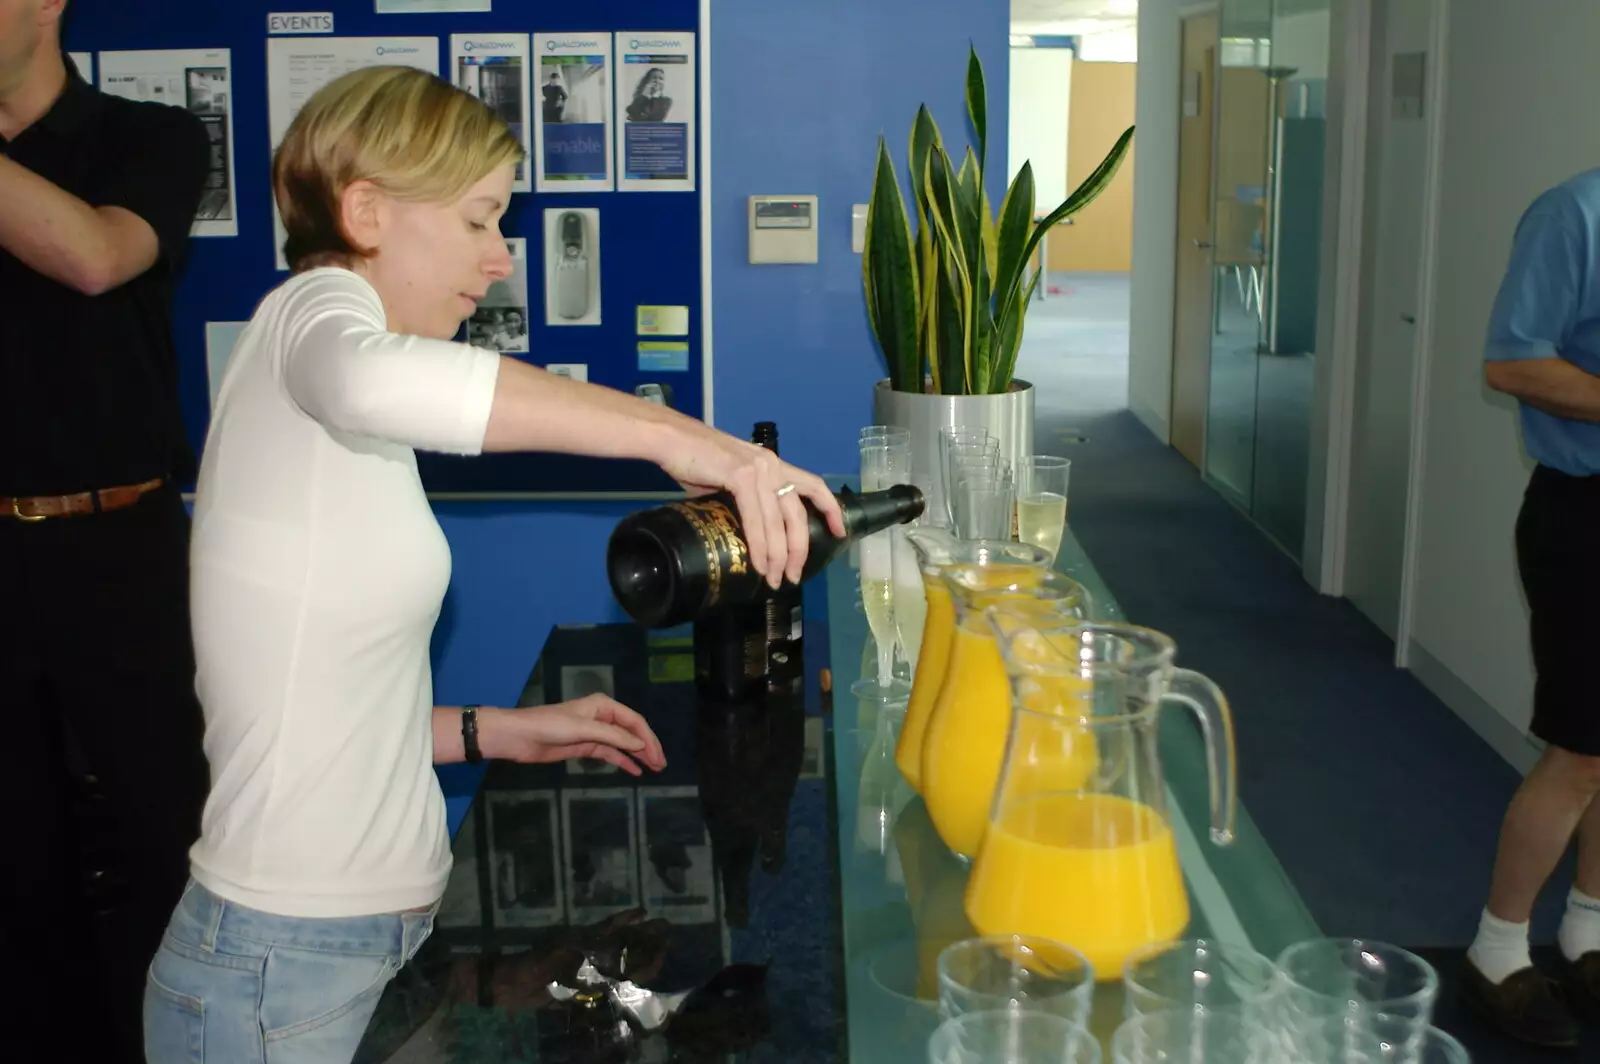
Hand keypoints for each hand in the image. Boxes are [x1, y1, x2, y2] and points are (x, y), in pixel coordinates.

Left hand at [479, 696, 667, 775]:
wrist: (519, 737)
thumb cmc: (550, 726)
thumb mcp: (583, 729)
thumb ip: (613, 737)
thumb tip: (640, 745)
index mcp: (603, 706)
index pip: (634, 722)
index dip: (648, 739)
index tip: (657, 757)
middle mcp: (602, 717)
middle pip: (631, 732)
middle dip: (647, 747)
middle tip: (661, 765)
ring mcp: (594, 733)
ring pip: (623, 744)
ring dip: (638, 755)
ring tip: (654, 769)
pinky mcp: (585, 747)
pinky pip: (610, 754)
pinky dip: (623, 761)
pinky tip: (634, 770)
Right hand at [658, 425, 846, 588]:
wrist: (670, 438)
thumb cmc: (693, 458)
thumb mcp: (729, 478)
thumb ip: (742, 499)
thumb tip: (742, 530)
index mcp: (773, 464)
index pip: (813, 485)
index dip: (831, 509)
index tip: (840, 532)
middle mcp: (772, 465)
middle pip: (797, 514)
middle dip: (799, 549)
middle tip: (794, 575)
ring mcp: (759, 470)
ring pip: (778, 523)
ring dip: (779, 556)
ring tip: (775, 578)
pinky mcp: (742, 477)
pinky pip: (756, 520)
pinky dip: (759, 545)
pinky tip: (760, 563)